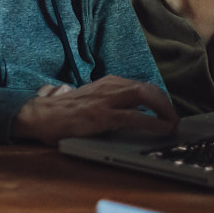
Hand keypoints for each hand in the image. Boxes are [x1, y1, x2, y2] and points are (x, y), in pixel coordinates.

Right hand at [13, 75, 177, 144]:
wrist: (40, 116)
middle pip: (147, 88)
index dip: (157, 98)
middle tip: (173, 118)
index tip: (165, 109)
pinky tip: (164, 129)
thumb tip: (117, 105)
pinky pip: (136, 117)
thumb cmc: (60, 112)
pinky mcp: (103, 116)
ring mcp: (106, 100)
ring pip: (145, 96)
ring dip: (164, 110)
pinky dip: (155, 122)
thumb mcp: (87, 99)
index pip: (139, 85)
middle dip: (165, 102)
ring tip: (173, 123)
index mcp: (106, 83)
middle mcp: (108, 87)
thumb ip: (102, 98)